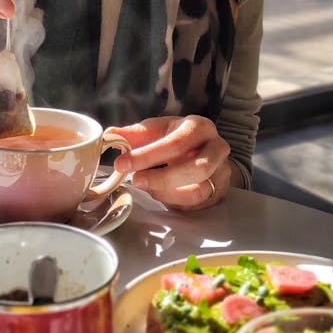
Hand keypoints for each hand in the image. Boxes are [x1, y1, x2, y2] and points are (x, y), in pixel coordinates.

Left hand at [109, 115, 230, 209]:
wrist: (202, 149)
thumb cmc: (176, 137)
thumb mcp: (156, 130)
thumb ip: (134, 134)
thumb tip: (110, 135)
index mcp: (200, 127)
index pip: (176, 143)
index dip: (147, 155)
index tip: (122, 163)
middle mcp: (217, 148)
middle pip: (194, 168)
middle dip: (160, 178)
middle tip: (134, 180)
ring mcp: (221, 172)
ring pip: (197, 191)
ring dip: (166, 192)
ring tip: (146, 185)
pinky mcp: (218, 193)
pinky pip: (196, 205)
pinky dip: (173, 201)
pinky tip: (160, 192)